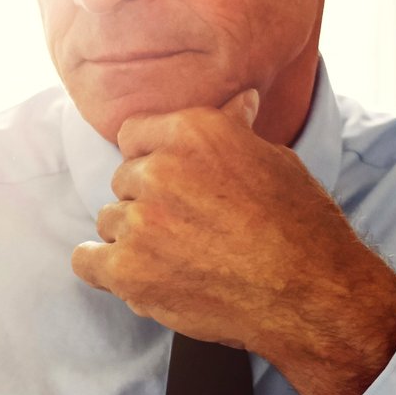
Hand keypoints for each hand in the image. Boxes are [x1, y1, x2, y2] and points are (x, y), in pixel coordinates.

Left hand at [72, 90, 395, 394]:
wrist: (310, 292)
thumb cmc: (301, 226)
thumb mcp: (275, 160)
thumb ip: (236, 131)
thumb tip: (239, 102)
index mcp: (193, 131)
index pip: (134, 135)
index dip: (150, 160)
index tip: (168, 183)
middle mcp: (160, 168)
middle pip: (123, 181)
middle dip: (146, 202)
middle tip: (184, 229)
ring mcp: (140, 220)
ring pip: (108, 221)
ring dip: (132, 238)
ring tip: (175, 259)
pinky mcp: (128, 270)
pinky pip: (85, 260)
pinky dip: (102, 269)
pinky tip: (129, 276)